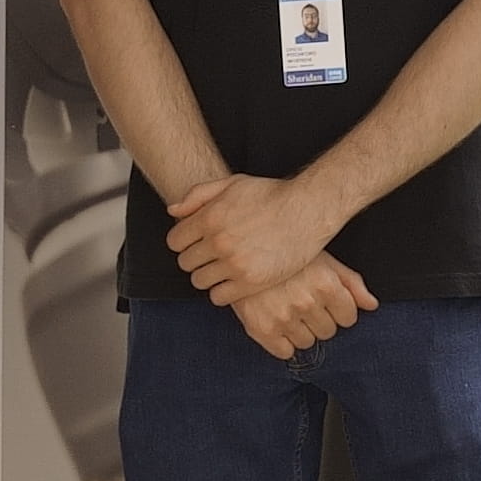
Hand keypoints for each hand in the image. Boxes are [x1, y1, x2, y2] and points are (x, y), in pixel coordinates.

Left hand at [169, 171, 345, 306]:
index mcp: (210, 217)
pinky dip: (222, 291)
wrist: (308, 211)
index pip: (175, 241)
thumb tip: (172, 212)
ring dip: (207, 276)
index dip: (183, 241)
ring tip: (222, 268)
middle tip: (210, 256)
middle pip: (185, 263)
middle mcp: (219, 242)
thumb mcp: (232, 183)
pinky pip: (219, 297)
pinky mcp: (251, 282)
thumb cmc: (271, 195)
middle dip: (195, 259)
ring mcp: (234, 264)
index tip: (196, 242)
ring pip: (199, 281)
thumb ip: (198, 195)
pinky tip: (233, 281)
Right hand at [233, 254, 374, 359]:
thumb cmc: (286, 254)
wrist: (239, 251)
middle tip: (302, 303)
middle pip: (328, 332)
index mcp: (325, 284)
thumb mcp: (323, 260)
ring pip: (307, 343)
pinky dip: (282, 343)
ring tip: (287, 310)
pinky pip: (285, 352)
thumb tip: (372, 305)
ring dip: (301, 331)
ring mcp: (284, 317)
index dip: (338, 311)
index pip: (348, 318)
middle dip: (319, 320)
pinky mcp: (262, 329)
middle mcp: (307, 302)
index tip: (325, 302)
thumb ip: (351, 283)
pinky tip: (276, 322)